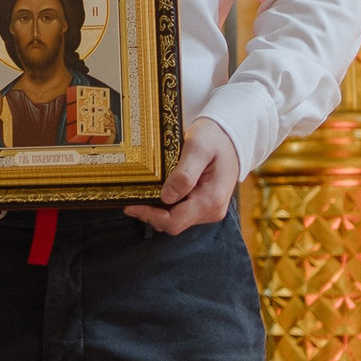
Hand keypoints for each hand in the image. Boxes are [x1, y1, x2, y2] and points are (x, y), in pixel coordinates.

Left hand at [125, 116, 239, 235]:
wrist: (231, 136)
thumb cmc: (214, 138)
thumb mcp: (198, 148)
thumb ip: (184, 173)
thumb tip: (166, 197)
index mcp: (211, 200)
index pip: (174, 221)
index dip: (150, 216)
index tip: (130, 204)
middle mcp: (211, 211)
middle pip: (173, 224)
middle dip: (149, 214)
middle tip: (129, 198)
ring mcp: (208, 210)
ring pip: (175, 220)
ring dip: (155, 211)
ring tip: (139, 194)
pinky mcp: (204, 205)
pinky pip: (180, 212)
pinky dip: (165, 206)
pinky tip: (154, 192)